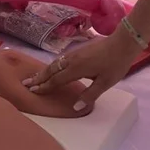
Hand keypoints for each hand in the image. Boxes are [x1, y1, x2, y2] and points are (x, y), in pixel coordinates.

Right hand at [23, 28, 142, 111]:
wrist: (122, 42)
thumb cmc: (115, 64)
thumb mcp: (105, 83)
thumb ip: (90, 94)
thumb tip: (75, 107)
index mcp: (76, 69)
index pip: (57, 80)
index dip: (45, 86)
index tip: (33, 91)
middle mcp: (72, 60)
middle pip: (51, 70)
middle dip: (39, 77)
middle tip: (27, 84)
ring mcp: (74, 54)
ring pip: (55, 63)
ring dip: (44, 71)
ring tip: (35, 77)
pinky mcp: (79, 50)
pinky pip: (60, 59)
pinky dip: (52, 66)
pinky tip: (53, 68)